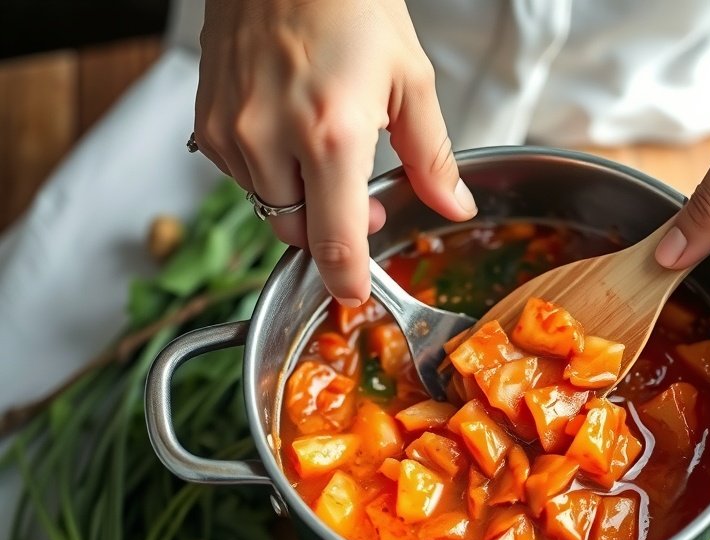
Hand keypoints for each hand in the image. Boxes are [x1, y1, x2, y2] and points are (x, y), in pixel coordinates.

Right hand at [192, 0, 477, 304]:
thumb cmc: (351, 4)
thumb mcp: (410, 80)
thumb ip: (432, 157)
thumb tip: (453, 207)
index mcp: (331, 134)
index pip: (334, 239)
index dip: (347, 278)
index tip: (354, 293)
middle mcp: (271, 138)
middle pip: (297, 232)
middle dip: (330, 232)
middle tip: (362, 203)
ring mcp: (232, 130)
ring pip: (268, 205)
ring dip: (300, 200)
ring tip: (327, 156)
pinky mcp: (208, 119)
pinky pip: (241, 175)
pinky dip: (270, 172)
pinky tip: (290, 136)